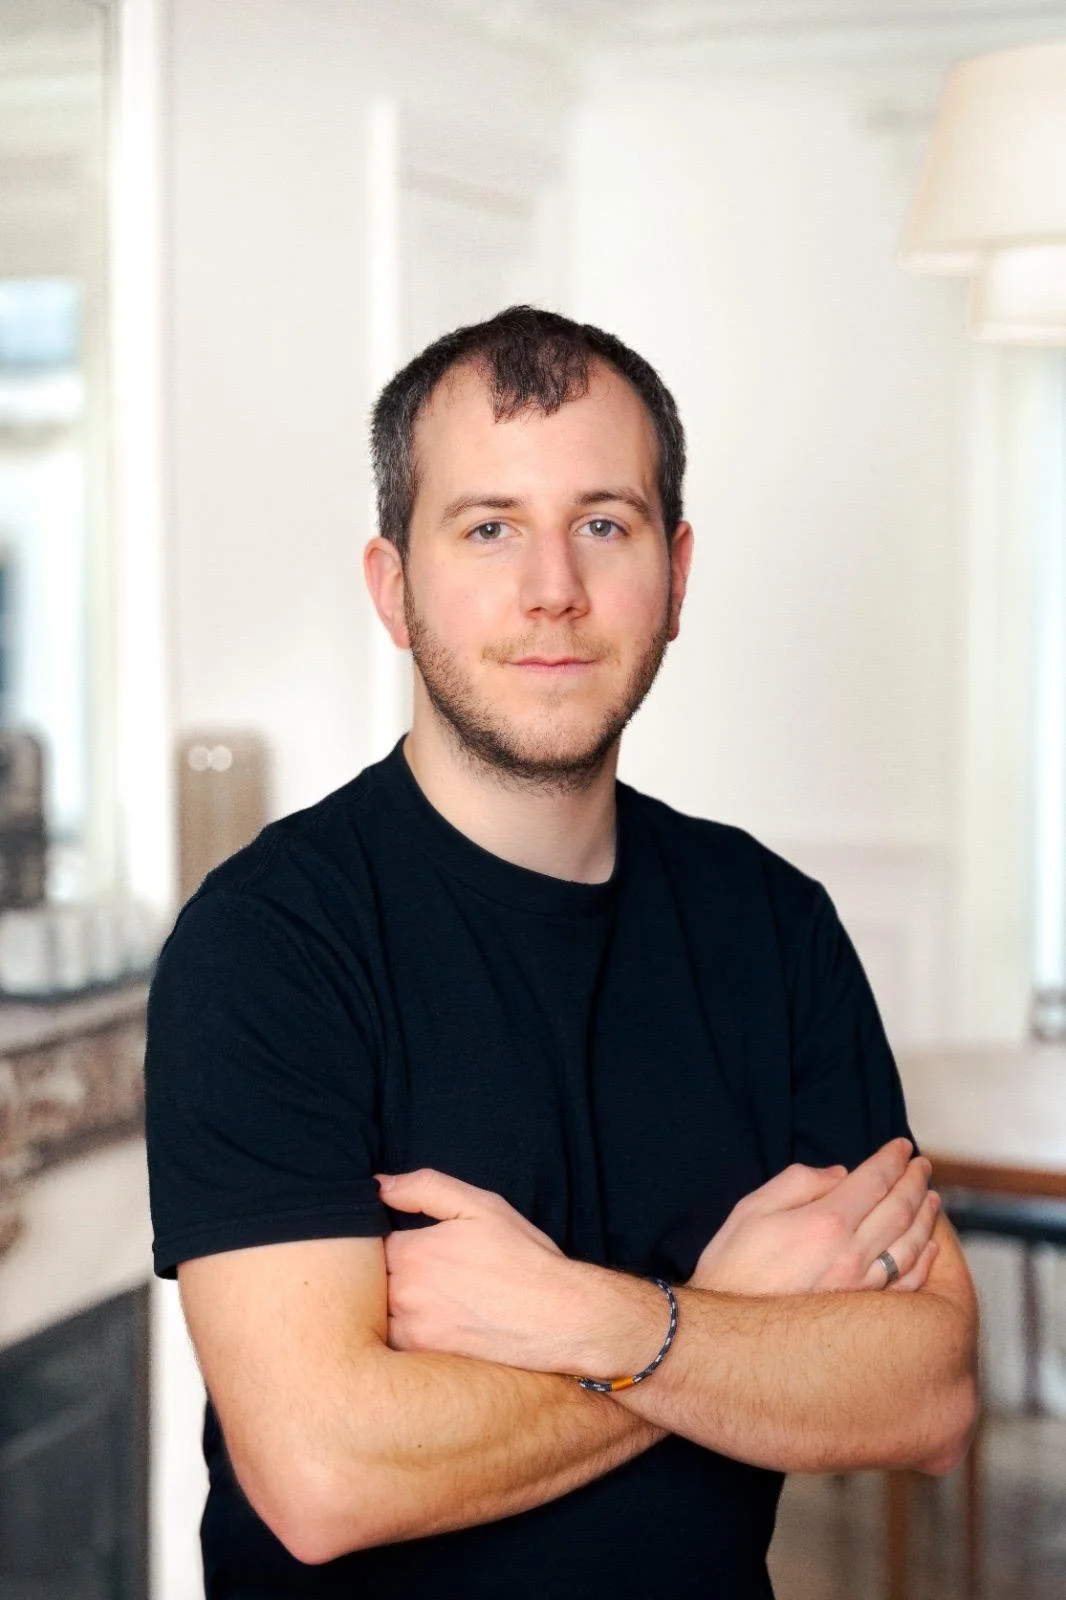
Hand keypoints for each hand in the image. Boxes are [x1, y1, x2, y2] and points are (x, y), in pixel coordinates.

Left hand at [376, 1168, 577, 1370]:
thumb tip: (378, 1184)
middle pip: (368, 1283)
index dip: (386, 1242)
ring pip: (374, 1317)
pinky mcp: (425, 1363)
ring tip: (424, 1300)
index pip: (370, 1245)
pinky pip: (392, 1346)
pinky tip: (431, 1325)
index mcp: (412, 1253)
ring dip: (385, 1307)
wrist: (561, 1318)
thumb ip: (425, 1188)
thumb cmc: (524, 1259)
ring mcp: (412, 1334)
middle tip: (418, 1274)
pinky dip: (400, 1334)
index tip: (405, 1245)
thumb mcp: (481, 1206)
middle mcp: (404, 1296)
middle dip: (383, 1275)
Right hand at [687, 1138, 939, 1295]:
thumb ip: (798, 1182)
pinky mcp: (866, 1317)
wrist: (729, 1337)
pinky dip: (925, 1262)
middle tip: (923, 1165)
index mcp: (826, 1222)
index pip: (874, 1180)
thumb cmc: (732, 1267)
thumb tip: (841, 1175)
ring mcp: (863, 1288)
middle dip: (915, 1182)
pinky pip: (908, 1285)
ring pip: (911, 1245)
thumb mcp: (752, 1209)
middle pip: (900, 1209)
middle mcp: (853, 1254)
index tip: (902, 1146)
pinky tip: (930, 1248)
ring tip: (932, 1199)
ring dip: (927, 1217)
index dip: (892, 1159)